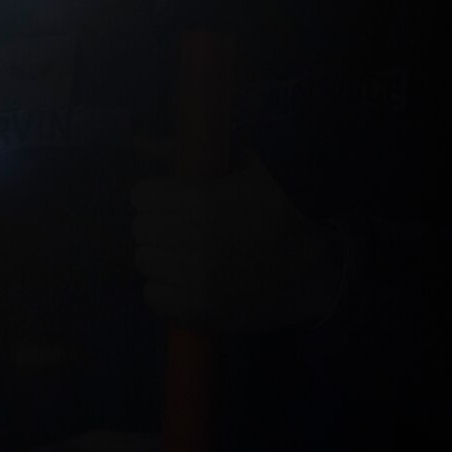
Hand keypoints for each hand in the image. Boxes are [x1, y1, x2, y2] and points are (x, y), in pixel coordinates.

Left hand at [129, 150, 342, 333]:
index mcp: (199, 199)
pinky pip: (154, 298)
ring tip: (186, 256)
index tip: (172, 202)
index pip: (140, 197)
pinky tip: (187, 282)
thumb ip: (182, 151)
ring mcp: (196, 278)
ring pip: (144, 263)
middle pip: (140, 230)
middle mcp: (192, 239)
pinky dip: (165, 291)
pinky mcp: (202, 310)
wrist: (313, 267)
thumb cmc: (274, 209)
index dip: (155, 198)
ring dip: (161, 258)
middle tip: (181, 230)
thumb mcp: (236, 165)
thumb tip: (138, 142)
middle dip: (158, 227)